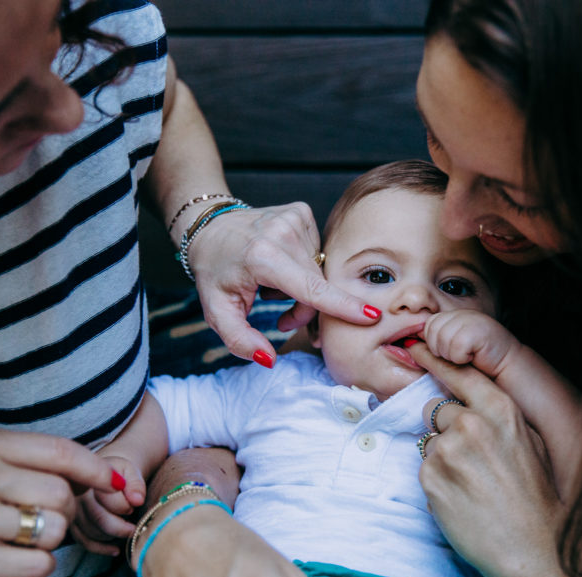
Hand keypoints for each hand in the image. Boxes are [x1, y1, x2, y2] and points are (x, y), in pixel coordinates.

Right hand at [0, 429, 117, 576]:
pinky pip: (39, 565)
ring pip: (54, 530)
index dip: (95, 469)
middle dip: (64, 514)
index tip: (111, 482)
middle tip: (39, 522)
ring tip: (16, 541)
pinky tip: (7, 561)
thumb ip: (22, 464)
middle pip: (63, 495)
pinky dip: (34, 567)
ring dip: (47, 541)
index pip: (61, 451)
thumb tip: (91, 474)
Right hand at [71, 455, 146, 555]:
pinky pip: (85, 543)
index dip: (126, 506)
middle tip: (134, 526)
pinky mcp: (73, 526)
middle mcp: (77, 497)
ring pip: (94, 533)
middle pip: (100, 520)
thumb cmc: (119, 473)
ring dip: (113, 535)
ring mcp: (73, 513)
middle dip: (122, 526)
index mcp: (91, 480)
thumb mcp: (130, 471)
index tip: (136, 504)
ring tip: (125, 528)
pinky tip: (115, 549)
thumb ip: (136, 483)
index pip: (109, 500)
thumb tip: (137, 500)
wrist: (104, 475)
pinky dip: (102, 549)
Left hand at [189, 202, 379, 363]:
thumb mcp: (217, 311)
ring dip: (303, 287)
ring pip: (319, 271)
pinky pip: (316, 252)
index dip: (342, 306)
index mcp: (262, 258)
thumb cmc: (216, 271)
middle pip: (317, 286)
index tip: (372, 315)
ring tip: (275, 286)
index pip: (311, 288)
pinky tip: (282, 263)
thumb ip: (239, 340)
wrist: (210, 226)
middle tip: (281, 318)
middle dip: (304, 309)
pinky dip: (303, 265)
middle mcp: (282, 234)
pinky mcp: (301, 212)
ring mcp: (294, 219)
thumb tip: (268, 358)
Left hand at [409, 342, 568, 576]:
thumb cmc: (538, 497)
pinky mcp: (431, 479)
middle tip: (470, 459)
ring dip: (443, 458)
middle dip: (446, 428)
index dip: (434, 359)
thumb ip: (497, 414)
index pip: (458, 372)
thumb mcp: (528, 441)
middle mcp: (471, 424)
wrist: (538, 550)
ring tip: (473, 485)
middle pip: (436, 408)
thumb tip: (466, 396)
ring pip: (430, 442)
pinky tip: (463, 499)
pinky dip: (438, 482)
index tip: (415, 347)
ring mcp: (448, 451)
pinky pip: (425, 470)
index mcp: (501, 410)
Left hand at [422, 309, 518, 377]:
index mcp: (452, 315)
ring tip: (468, 356)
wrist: (507, 366)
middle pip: (431, 331)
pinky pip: (454, 348)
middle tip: (460, 355)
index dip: (434, 344)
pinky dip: (462, 358)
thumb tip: (407, 342)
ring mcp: (469, 318)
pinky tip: (474, 357)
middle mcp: (460, 313)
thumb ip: (430, 343)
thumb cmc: (476, 361)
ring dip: (452, 356)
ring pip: (441, 341)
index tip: (450, 352)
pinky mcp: (477, 330)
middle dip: (441, 350)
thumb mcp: (449, 349)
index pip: (427, 326)